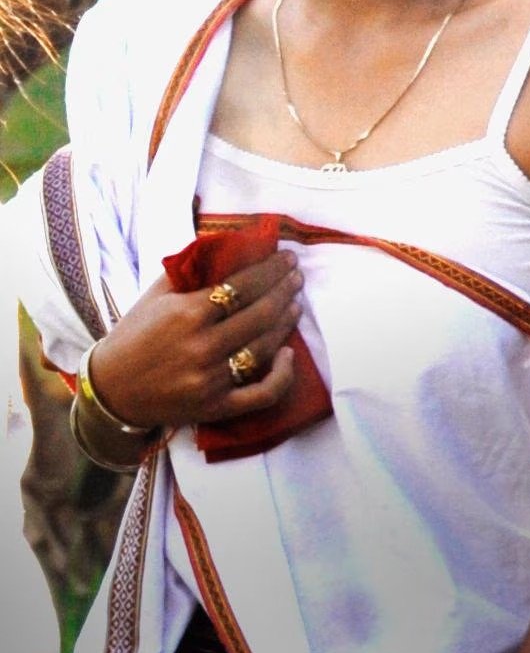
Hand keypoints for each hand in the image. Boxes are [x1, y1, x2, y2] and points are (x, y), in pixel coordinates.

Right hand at [89, 249, 302, 429]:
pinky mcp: (216, 407)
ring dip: (287, 321)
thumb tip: (229, 245)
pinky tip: (289, 354)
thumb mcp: (155, 296)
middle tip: (296, 276)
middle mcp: (202, 346)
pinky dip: (282, 375)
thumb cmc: (134, 336)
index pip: (243, 285)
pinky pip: (262, 394)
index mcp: (186, 314)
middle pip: (261, 313)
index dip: (271, 269)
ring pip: (264, 346)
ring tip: (296, 303)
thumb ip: (191, 271)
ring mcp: (211, 380)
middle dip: (285, 289)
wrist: (109, 391)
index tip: (286, 258)